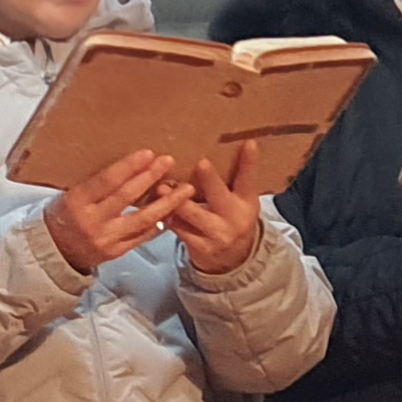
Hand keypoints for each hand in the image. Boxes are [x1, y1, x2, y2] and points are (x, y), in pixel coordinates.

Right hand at [45, 151, 192, 274]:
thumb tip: (134, 166)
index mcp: (77, 202)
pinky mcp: (116, 252)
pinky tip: (174, 211)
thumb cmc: (63, 215)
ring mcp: (106, 239)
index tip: (148, 154)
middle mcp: (92, 221)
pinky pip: (143, 236)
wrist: (53, 251)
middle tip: (168, 162)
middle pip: (127, 197)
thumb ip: (99, 184)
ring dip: (167, 203)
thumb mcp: (71, 194)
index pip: (107, 181)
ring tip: (186, 190)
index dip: (129, 166)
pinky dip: (161, 223)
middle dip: (150, 177)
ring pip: (142, 219)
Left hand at [162, 144, 266, 276]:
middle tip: (202, 163)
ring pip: (194, 214)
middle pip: (220, 195)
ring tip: (161, 187)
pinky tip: (152, 206)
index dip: (250, 161)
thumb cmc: (231, 217)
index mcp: (246, 201)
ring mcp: (216, 233)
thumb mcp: (240, 200)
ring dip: (177, 201)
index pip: (249, 178)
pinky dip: (167, 217)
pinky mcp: (199, 246)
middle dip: (210, 179)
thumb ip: (233, 179)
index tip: (249, 143)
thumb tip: (223, 144)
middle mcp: (234, 217)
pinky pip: (179, 229)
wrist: (232, 258)